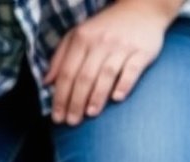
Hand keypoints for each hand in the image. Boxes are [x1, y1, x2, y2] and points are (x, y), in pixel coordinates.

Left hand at [43, 0, 173, 125]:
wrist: (142, 9)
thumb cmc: (105, 28)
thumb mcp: (78, 35)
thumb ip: (60, 57)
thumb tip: (46, 82)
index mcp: (82, 39)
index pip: (67, 73)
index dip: (60, 97)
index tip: (57, 116)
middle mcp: (101, 42)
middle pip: (84, 77)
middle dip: (75, 103)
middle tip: (71, 122)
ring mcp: (122, 46)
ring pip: (106, 75)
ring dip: (96, 97)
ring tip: (90, 114)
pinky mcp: (142, 51)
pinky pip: (132, 70)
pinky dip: (124, 85)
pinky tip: (116, 98)